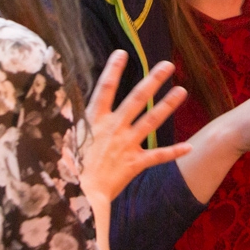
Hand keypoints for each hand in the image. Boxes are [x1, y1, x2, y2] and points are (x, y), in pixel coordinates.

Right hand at [78, 53, 191, 203]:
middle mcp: (114, 128)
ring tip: (182, 90)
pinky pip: (157, 156)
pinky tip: (189, 147)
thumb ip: (69, 122)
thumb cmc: (66, 168)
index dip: (113, 70)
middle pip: (137, 98)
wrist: (78, 196)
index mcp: (94, 120)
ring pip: (151, 120)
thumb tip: (59, 104)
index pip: (105, 89)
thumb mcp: (63, 139)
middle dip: (153, 80)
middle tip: (168, 65)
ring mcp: (127, 144)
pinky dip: (174, 152)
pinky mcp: (135, 163)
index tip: (122, 53)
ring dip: (168, 105)